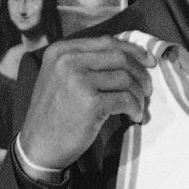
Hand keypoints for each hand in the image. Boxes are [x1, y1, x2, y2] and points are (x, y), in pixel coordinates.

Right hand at [15, 37, 157, 174]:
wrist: (38, 146)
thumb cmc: (55, 114)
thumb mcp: (59, 77)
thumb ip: (84, 61)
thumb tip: (128, 54)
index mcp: (61, 51)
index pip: (107, 42)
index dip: (133, 50)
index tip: (149, 62)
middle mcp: (68, 61)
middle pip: (120, 57)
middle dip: (140, 73)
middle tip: (148, 89)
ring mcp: (78, 80)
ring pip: (125, 78)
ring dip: (139, 94)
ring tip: (139, 107)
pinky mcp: (90, 103)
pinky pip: (125, 99)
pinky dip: (135, 108)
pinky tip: (135, 117)